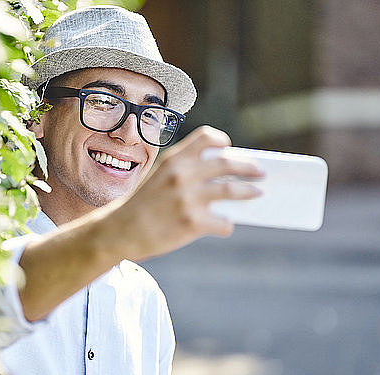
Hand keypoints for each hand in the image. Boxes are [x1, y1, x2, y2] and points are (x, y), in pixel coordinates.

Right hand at [18, 126, 262, 319]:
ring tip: (257, 193)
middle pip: (227, 163)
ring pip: (232, 191)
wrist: (118, 231)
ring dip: (248, 191)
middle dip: (248, 167)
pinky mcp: (192, 222)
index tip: (229, 149)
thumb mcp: (157, 178)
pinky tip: (222, 226)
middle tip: (261, 172)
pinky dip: (226, 225)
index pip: (206, 137)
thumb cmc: (140, 205)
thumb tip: (221, 176)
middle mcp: (182, 174)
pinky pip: (223, 223)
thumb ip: (183, 172)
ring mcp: (188, 198)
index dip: (222, 142)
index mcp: (173, 159)